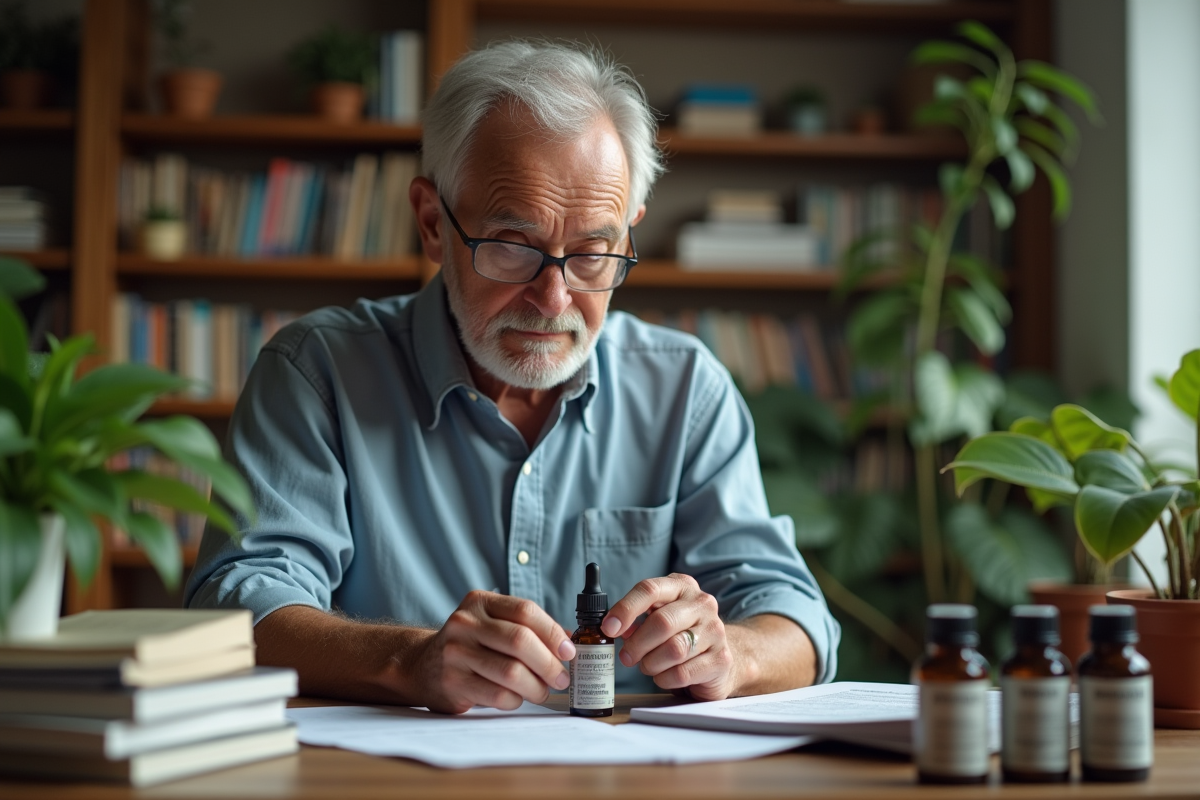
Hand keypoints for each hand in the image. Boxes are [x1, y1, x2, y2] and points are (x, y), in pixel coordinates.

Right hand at [412, 591, 576, 713]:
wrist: (422, 665)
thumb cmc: (470, 644)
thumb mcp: (493, 624)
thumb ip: (528, 629)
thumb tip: (570, 642)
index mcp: (480, 602)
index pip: (525, 611)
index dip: (553, 632)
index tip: (569, 651)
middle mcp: (465, 623)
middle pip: (520, 641)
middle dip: (548, 663)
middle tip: (561, 678)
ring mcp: (455, 652)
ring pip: (511, 672)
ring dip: (536, 686)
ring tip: (543, 692)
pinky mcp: (452, 682)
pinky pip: (497, 695)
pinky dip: (515, 700)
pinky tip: (517, 698)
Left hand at [601, 573, 735, 701]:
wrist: (718, 658)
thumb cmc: (680, 635)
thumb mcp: (657, 619)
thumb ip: (636, 620)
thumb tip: (613, 627)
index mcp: (682, 587)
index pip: (650, 589)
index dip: (625, 609)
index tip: (609, 628)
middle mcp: (702, 604)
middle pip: (662, 622)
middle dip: (638, 644)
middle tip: (627, 658)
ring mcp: (715, 631)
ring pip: (674, 649)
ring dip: (652, 663)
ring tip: (648, 666)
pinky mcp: (721, 659)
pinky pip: (683, 672)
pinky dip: (665, 679)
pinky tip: (664, 677)